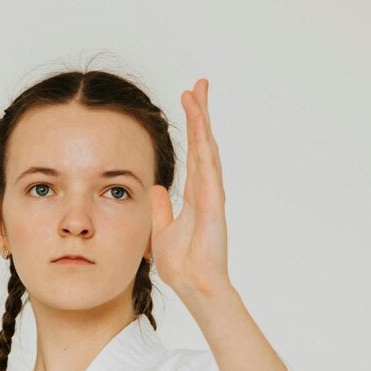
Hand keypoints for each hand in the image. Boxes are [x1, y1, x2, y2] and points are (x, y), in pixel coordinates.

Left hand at [149, 80, 231, 304]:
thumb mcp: (162, 230)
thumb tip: (156, 189)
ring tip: (197, 94)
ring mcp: (212, 196)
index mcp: (195, 194)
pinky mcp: (214, 205)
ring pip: (207, 150)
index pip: (193, 152)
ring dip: (202, 122)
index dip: (192, 126)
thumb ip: (161, 209)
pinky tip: (202, 128)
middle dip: (201, 113)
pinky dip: (204, 148)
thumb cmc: (184, 265)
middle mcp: (206, 189)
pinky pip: (208, 170)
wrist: (196, 286)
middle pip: (203, 143)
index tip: (189, 100)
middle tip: (199, 84)